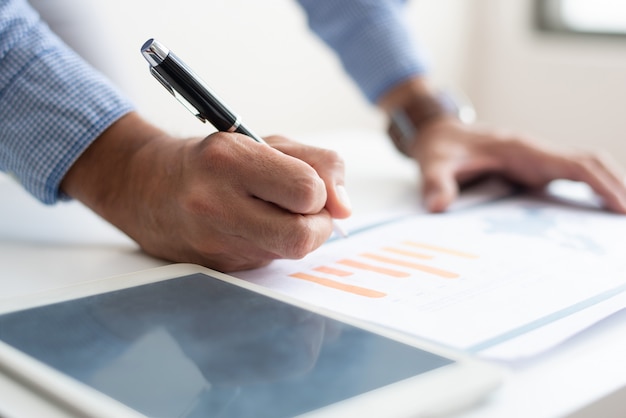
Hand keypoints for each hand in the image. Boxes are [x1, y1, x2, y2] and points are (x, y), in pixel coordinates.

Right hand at [61, 113, 350, 270]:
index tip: (307, 186)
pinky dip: (275, 247)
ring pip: (290, 254)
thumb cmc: (213, 160)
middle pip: (304, 237)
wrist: (145, 188)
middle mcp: (217, 205)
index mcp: (229, 160)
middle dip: (319, 224)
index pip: (306, 191)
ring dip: (298, 235)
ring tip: (273, 214)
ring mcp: (214, 243)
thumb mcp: (264, 141)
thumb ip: (318, 163)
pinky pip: (269, 263)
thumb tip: (346, 208)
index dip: (318, 190)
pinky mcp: (217, 268)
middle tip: (304, 210)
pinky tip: (253, 229)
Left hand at [409, 117, 625, 213]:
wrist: (437, 135)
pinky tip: (592, 222)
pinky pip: (569, 181)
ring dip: (606, 193)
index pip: (575, 163)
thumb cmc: (440, 147)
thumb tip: (438, 206)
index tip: (623, 207)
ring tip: (617, 228)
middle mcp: (536, 154)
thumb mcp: (433, 163)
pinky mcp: (533, 172)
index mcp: (521, 149)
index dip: (603, 183)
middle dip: (617, 189)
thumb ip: (436, 183)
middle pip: (591, 166)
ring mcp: (537, 162)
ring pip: (585, 173)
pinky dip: (588, 195)